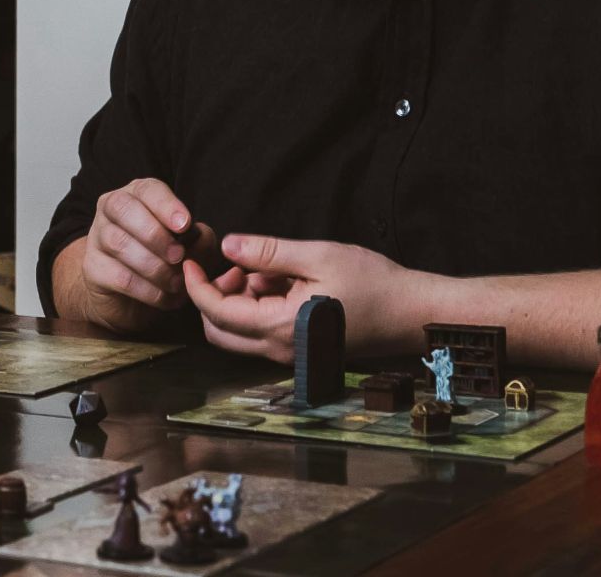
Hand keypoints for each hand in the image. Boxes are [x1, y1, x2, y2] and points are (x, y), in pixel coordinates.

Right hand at [59, 178, 219, 333]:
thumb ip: (200, 238)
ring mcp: (97, 237)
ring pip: (119, 243)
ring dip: (154, 266)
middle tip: (178, 256)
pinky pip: (119, 276)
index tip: (185, 225)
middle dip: (155, 234)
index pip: (147, 189)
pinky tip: (164, 296)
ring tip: (176, 282)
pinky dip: (147, 289)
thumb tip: (200, 238)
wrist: (129, 294)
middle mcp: (112, 210)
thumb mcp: (188, 244)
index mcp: (137, 195)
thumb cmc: (162, 258)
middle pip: (123, 209)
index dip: (166, 205)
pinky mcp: (93, 268)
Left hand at [182, 233, 412, 362]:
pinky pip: (261, 334)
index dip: (196, 285)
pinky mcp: (300, 351)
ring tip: (266, 270)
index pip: (216, 312)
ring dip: (237, 302)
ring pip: (238, 335)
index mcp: (280, 327)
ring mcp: (290, 354)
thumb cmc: (373, 283)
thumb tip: (227, 246)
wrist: (411, 313)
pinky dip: (257, 309)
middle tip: (234, 266)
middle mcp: (280, 350)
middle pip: (219, 331)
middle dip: (214, 296)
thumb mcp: (318, 256)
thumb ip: (269, 253)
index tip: (189, 260)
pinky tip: (282, 283)